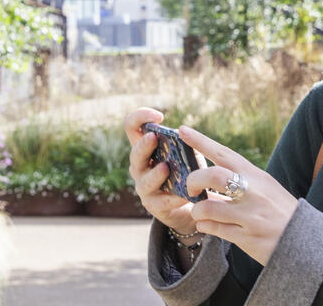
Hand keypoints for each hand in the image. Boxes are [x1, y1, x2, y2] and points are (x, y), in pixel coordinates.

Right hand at [123, 108, 196, 237]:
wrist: (190, 205)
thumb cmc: (186, 173)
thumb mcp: (186, 155)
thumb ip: (186, 144)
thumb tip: (186, 135)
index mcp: (145, 150)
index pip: (132, 127)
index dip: (139, 117)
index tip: (159, 117)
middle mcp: (140, 167)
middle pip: (135, 154)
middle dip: (143, 146)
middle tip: (153, 137)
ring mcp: (145, 188)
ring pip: (144, 180)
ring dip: (154, 174)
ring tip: (165, 168)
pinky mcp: (155, 206)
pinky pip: (162, 202)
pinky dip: (173, 198)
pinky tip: (184, 195)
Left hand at [176, 126, 297, 264]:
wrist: (306, 241)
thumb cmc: (280, 212)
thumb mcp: (266, 189)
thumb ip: (240, 182)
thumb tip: (207, 180)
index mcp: (257, 176)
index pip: (225, 153)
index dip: (201, 141)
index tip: (183, 130)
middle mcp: (254, 193)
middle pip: (213, 176)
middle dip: (194, 180)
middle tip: (190, 189)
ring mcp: (250, 215)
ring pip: (208, 207)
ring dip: (197, 210)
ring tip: (199, 213)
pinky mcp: (246, 237)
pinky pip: (214, 229)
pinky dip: (204, 226)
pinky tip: (206, 225)